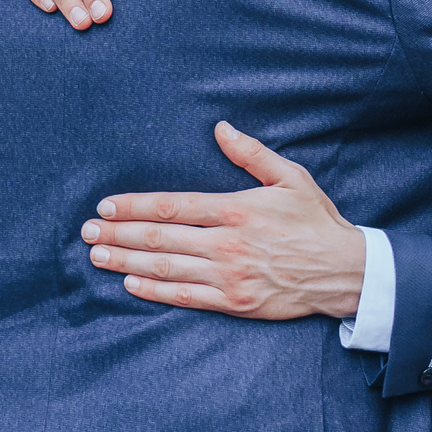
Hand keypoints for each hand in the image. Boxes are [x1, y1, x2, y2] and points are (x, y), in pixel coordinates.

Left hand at [81, 122, 365, 318]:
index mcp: (236, 210)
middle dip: (118, 233)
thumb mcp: (291, 177)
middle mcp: (227, 243)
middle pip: (160, 237)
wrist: (344, 271)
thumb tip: (220, 129)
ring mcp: (228, 275)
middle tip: (87, 231)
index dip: (134, 206)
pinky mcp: (234, 302)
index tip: (106, 205)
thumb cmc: (316, 221)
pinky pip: (185, 296)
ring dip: (126, 259)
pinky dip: (154, 290)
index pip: (172, 205)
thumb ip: (252, 154)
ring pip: (165, 267)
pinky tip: (130, 282)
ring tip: (96, 255)